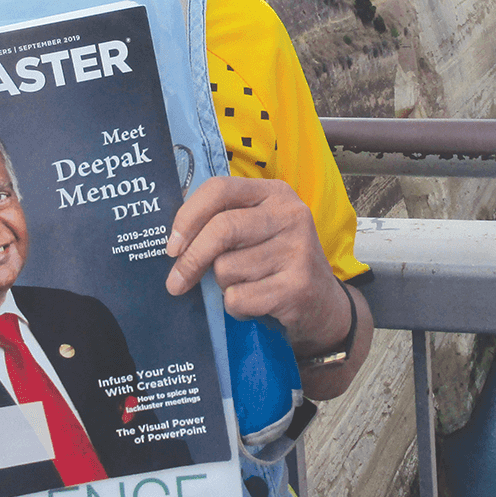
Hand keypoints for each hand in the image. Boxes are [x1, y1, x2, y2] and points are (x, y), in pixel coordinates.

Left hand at [165, 177, 350, 356]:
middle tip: (176, 283)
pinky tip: (256, 304)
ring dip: (224, 287)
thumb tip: (174, 242)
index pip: (219, 189)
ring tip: (247, 287)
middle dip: (191, 260)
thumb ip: (224, 223)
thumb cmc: (277, 264)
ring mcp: (298, 250)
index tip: (172, 246)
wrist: (323, 305)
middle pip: (222, 229)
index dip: (188, 216)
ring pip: (227, 268)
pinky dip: (236, 308)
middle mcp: (291, 215)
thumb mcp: (258, 230)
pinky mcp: (298, 286)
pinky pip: (239, 298)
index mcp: (275, 193)